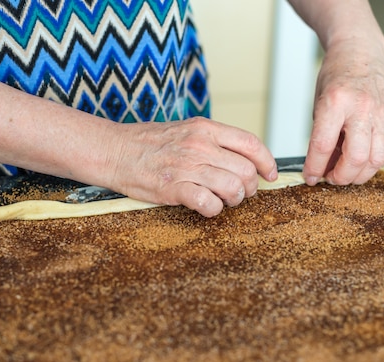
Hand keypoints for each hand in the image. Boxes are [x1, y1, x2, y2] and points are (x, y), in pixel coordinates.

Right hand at [109, 117, 277, 216]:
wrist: (114, 151)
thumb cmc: (148, 143)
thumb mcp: (185, 129)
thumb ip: (213, 140)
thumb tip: (242, 158)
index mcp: (205, 128)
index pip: (251, 144)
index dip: (267, 162)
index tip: (270, 175)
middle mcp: (199, 145)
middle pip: (246, 170)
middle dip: (249, 187)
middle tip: (239, 193)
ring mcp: (187, 167)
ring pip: (233, 188)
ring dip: (233, 200)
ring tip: (222, 200)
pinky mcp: (174, 189)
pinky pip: (209, 204)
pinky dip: (213, 210)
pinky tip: (205, 206)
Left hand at [303, 38, 383, 185]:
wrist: (361, 52)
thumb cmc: (336, 77)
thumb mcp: (319, 104)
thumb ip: (321, 136)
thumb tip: (320, 169)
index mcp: (335, 102)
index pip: (322, 145)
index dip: (314, 168)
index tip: (309, 178)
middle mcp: (361, 108)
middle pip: (355, 158)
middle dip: (340, 177)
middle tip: (330, 178)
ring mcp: (381, 113)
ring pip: (376, 159)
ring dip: (359, 174)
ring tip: (346, 172)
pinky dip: (376, 163)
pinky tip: (363, 161)